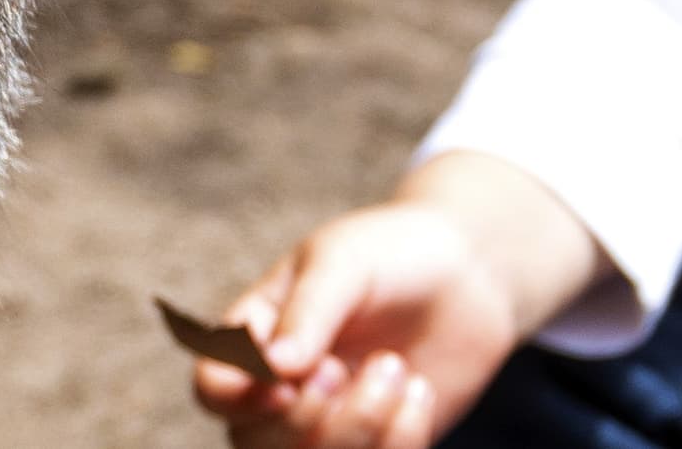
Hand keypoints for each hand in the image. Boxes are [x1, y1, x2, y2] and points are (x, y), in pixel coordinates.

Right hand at [191, 153, 602, 448]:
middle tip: (345, 367)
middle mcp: (282, 389)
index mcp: (255, 336)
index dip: (236, 397)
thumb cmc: (391, 252)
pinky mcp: (380, 444)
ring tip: (394, 367)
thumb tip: (273, 365)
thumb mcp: (344, 261)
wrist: (468, 272)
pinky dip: (401, 439)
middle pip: (255, 443)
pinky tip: (419, 390)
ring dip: (356, 428)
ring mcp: (331, 422)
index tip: (285, 382)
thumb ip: (308, 310)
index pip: (214, 387)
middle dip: (303, 419)